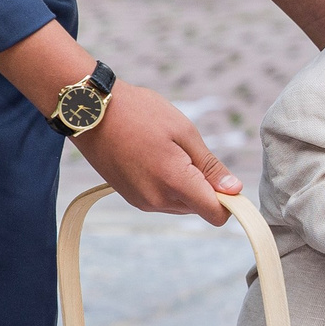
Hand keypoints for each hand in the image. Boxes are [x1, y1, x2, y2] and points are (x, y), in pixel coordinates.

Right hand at [68, 81, 240, 222]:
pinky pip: (162, 199)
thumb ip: (209, 165)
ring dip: (185, 184)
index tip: (226, 179)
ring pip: (181, 204)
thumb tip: (234, 190)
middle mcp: (157, 200)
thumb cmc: (138, 113)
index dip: (229, 200)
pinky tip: (154, 157)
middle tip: (187, 151)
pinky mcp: (131, 198)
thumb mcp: (183, 131)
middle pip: (199, 208)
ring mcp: (142, 201)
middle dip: (204, 186)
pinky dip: (167, 184)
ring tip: (166, 151)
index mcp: (174, 182)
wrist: (90, 112)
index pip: (216, 213)